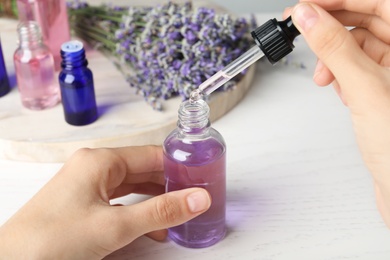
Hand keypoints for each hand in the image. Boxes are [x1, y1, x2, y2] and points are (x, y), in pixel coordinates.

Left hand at [0, 146, 210, 258]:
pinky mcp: (84, 203)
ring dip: (155, 199)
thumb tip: (198, 198)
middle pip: (143, 169)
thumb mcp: (115, 226)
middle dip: (169, 183)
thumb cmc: (53, 240)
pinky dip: (138, 210)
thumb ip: (160, 212)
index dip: (178, 165)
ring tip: (180, 210)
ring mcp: (88, 185)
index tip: (201, 177)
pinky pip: (119, 201)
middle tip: (196, 195)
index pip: (151, 155)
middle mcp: (94, 167)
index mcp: (100, 161)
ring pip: (132, 186)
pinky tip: (154, 226)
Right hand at [285, 1, 389, 226]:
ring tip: (322, 74)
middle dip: (331, 27)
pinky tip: (335, 85)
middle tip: (302, 29)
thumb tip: (308, 16)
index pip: (377, 2)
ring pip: (358, 46)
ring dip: (333, 56)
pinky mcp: (381, 90)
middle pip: (366, 20)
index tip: (307, 5)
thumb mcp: (364, 87)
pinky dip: (340, 73)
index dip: (339, 0)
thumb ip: (334, 47)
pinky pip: (356, 67)